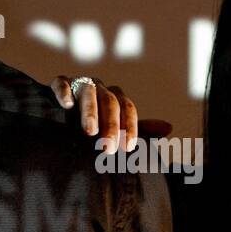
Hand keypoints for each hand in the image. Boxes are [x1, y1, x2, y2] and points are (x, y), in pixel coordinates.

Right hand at [49, 75, 172, 150]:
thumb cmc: (96, 125)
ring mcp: (80, 84)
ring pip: (88, 92)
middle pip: (110, 102)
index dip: (130, 127)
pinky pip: (62, 82)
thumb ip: (142, 129)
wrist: (63, 115)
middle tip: (108, 149)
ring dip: (90, 112)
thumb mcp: (118, 128)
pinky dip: (64, 92)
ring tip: (90, 132)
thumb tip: (169, 128)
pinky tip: (66, 105)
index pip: (128, 108)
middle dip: (111, 126)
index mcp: (116, 97)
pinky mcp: (61, 83)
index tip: (128, 147)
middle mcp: (100, 88)